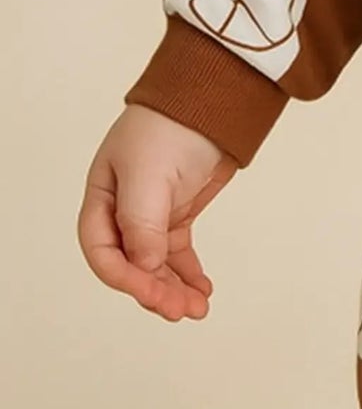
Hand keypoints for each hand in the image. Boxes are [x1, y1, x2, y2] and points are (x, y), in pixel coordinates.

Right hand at [77, 104, 238, 322]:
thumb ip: (141, 222)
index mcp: (102, 198)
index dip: (124, 277)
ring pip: (155, 264)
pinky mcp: (177, 213)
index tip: (152, 292)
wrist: (213, 99)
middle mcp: (122, 210)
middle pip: (130, 264)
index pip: (102, 251)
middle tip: (180, 310)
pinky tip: (201, 290)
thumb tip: (144, 266)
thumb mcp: (148, 173)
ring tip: (196, 308)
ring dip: (172, 289)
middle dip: (153, 290)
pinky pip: (177, 253)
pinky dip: (187, 274)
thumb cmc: (171, 125)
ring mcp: (151, 213)